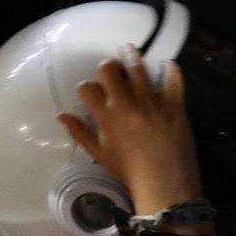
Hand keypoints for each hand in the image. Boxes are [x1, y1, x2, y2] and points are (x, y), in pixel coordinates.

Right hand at [57, 47, 205, 218]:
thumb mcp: (99, 153)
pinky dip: (170, 69)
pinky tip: (166, 64)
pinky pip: (173, 81)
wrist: (166, 186)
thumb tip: (60, 114)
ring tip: (129, 49)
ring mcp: (151, 103)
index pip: (87, 88)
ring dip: (132, 56)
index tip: (92, 90)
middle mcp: (126, 105)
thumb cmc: (129, 172)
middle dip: (107, 66)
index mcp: (105, 117)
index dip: (87, 86)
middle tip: (111, 66)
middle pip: (109, 70)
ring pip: (138, 69)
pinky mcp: (174, 106)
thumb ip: (79, 132)